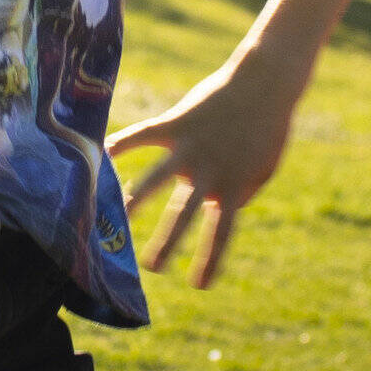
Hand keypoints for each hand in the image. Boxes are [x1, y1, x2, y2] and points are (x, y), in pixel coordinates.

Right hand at [111, 53, 301, 288]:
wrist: (265, 83)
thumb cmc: (269, 128)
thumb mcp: (264, 169)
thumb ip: (243, 192)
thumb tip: (214, 206)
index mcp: (234, 187)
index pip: (220, 234)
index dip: (209, 262)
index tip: (199, 286)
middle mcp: (208, 172)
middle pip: (182, 216)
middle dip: (165, 245)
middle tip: (150, 268)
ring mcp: (190, 147)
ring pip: (155, 179)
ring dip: (134, 200)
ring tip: (115, 216)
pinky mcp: (177, 123)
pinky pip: (144, 135)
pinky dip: (123, 143)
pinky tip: (102, 152)